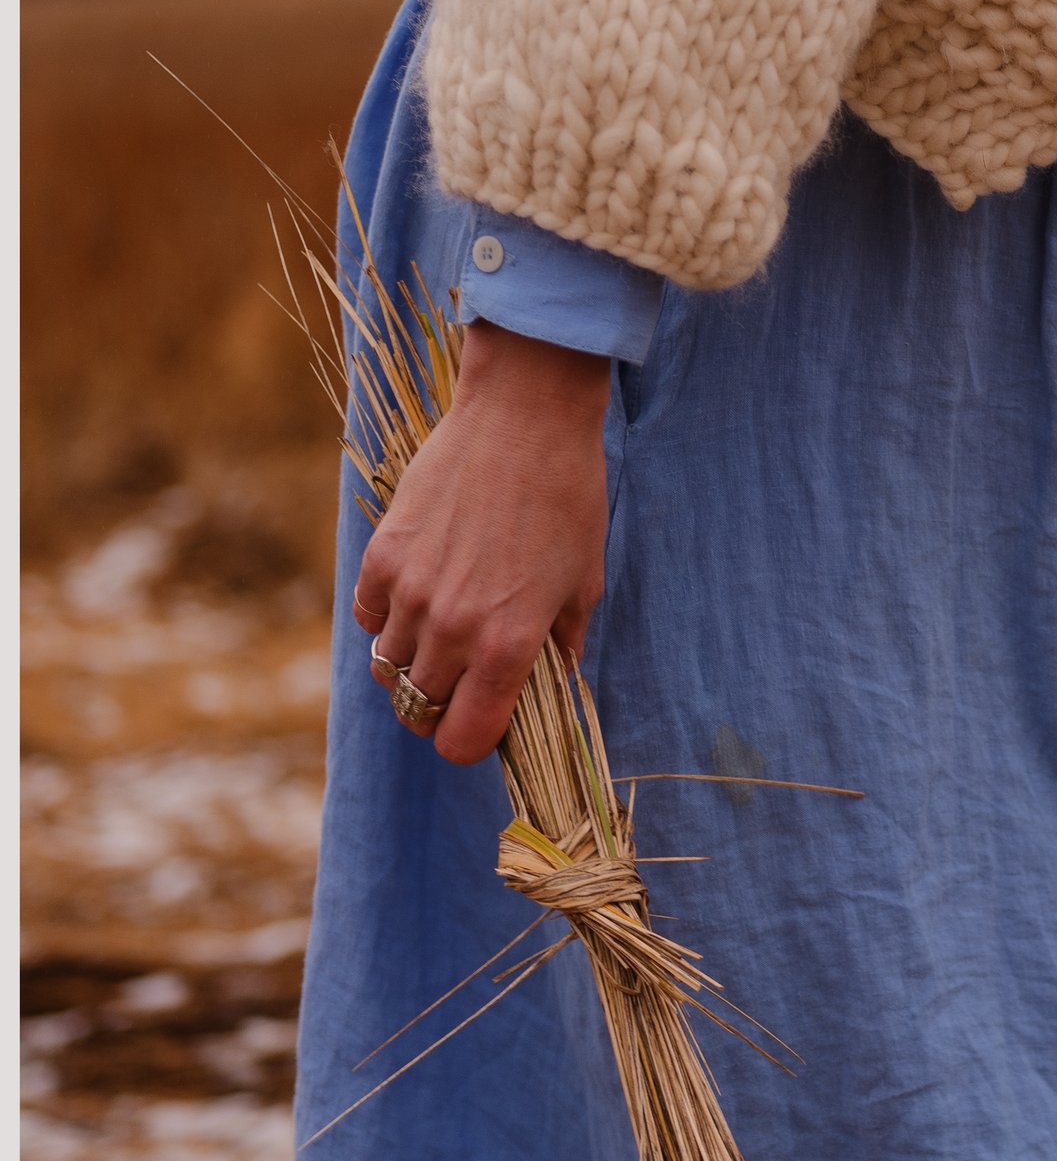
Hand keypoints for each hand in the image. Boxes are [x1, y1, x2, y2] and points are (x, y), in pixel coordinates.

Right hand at [352, 320, 611, 763]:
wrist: (525, 418)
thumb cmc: (568, 498)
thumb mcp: (583, 582)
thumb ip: (561, 646)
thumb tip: (552, 684)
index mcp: (508, 646)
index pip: (462, 741)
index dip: (470, 743)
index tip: (481, 726)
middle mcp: (452, 629)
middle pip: (419, 710)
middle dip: (442, 705)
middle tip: (464, 680)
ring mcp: (410, 593)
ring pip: (389, 668)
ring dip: (413, 663)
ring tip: (442, 632)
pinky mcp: (382, 555)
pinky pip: (369, 618)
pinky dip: (386, 619)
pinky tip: (418, 594)